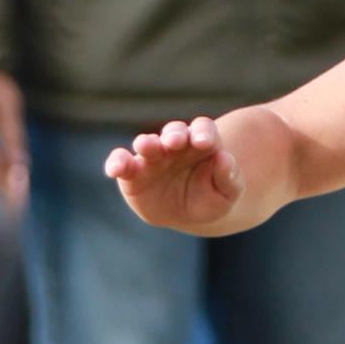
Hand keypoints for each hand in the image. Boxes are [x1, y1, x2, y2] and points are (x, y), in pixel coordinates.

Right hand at [106, 116, 256, 235]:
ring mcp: (152, 156)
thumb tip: (225, 158)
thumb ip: (230, 177)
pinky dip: (116, 162)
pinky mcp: (132, 172)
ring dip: (146, 143)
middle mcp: (175, 145)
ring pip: (147, 143)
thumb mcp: (228, 193)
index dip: (203, 132)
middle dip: (174, 135)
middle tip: (175, 141)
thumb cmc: (210, 198)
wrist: (188, 214)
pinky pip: (122, 163)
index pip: (203, 129)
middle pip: (174, 132)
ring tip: (146, 146)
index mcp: (202, 143)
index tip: (204, 142)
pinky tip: (114, 170)